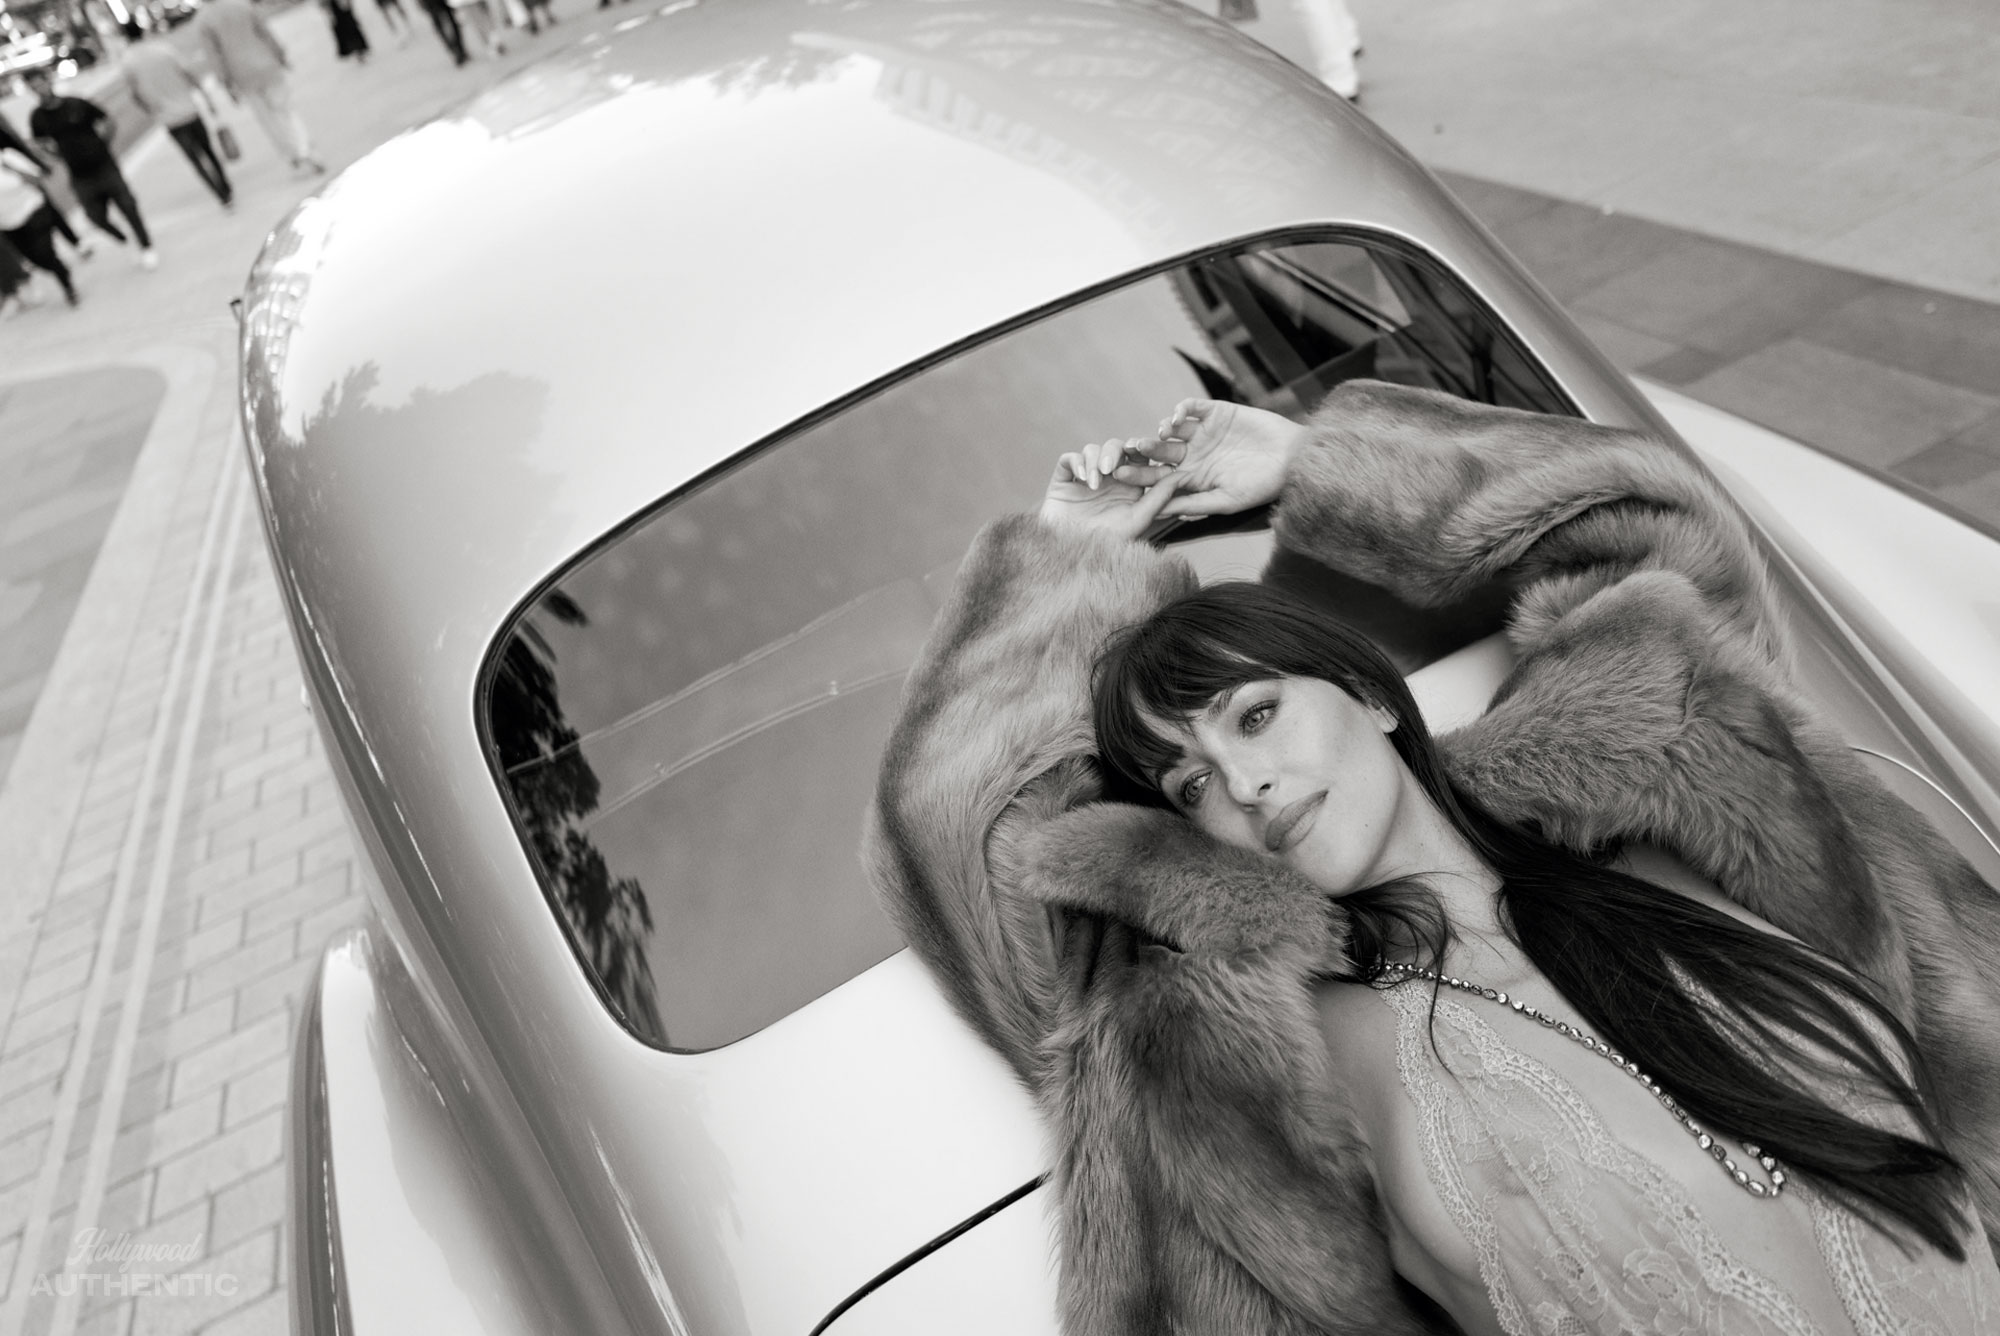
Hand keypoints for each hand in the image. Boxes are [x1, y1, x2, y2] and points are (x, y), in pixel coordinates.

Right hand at [1039, 437, 1182, 541]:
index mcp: (1129, 486)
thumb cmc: (1107, 544)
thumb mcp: (1139, 520)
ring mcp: (1085, 478)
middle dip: (1115, 452)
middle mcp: (1108, 479)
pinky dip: (1077, 463)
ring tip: (1096, 482)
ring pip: (1093, 450)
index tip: (1143, 453)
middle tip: (1113, 467)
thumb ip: (1160, 496)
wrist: (1071, 557)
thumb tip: (1182, 475)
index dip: (1142, 450)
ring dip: (1095, 461)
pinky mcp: (1064, 480)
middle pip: (1115, 448)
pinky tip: (1083, 479)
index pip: (1139, 457)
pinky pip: (1069, 459)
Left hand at [1112, 398, 1306, 519]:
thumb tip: (1159, 511)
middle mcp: (1193, 454)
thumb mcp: (1226, 500)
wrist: (1294, 459)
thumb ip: (1193, 504)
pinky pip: (1193, 408)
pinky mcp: (1217, 412)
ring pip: (1173, 429)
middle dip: (1144, 452)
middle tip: (1129, 450)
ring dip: (1162, 430)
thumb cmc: (1262, 486)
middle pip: (1161, 453)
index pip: (1159, 477)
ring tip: (1159, 434)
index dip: (1139, 476)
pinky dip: (1183, 409)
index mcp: (1192, 478)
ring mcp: (1204, 432)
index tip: (1118, 476)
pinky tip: (1177, 416)